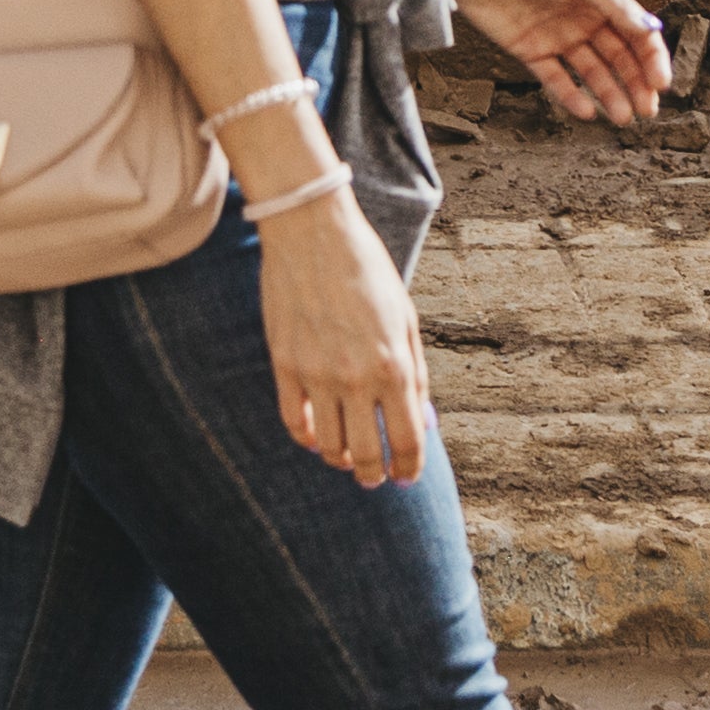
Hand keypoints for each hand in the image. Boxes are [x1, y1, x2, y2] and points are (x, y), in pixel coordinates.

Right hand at [254, 184, 431, 485]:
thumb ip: (416, 374)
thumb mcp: (406, 318)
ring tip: (346, 459)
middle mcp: (356, 376)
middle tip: (375, 478)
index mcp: (394, 365)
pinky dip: (307, 439)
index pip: (406, 439)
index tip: (406, 476)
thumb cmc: (366, 270)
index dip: (409, 466)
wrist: (312, 231)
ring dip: (341, 461)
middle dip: (374, 474)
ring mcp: (316, 373)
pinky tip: (316, 437)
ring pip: (329, 446)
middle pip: (367, 454)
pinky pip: (293, 421)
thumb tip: (424, 421)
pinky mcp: (284, 364)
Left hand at [442, 0, 669, 126]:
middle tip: (647, 112)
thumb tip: (652, 29)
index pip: (637, 34)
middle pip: (619, 57)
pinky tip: (587, 111)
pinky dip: (571, 96)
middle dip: (635, 84)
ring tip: (622, 118)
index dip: (652, 59)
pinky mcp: (530, 50)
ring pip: (591, 72)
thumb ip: (614, 4)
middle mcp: (583, 19)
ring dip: (608, 94)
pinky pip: (556, 78)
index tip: (662, 85)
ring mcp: (557, 36)